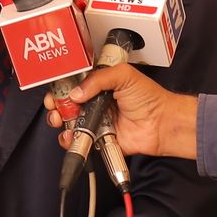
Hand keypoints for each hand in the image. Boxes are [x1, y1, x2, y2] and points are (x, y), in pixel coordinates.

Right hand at [45, 62, 197, 160]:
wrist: (162, 124)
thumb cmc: (149, 98)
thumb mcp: (124, 75)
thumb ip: (98, 79)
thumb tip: (76, 92)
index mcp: (99, 85)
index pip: (74, 83)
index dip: (62, 86)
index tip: (55, 90)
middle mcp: (95, 103)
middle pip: (67, 103)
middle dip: (56, 104)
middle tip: (55, 106)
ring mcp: (96, 122)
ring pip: (69, 122)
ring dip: (59, 121)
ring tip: (60, 120)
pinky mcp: (98, 140)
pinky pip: (79, 141)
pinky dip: (70, 140)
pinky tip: (70, 135)